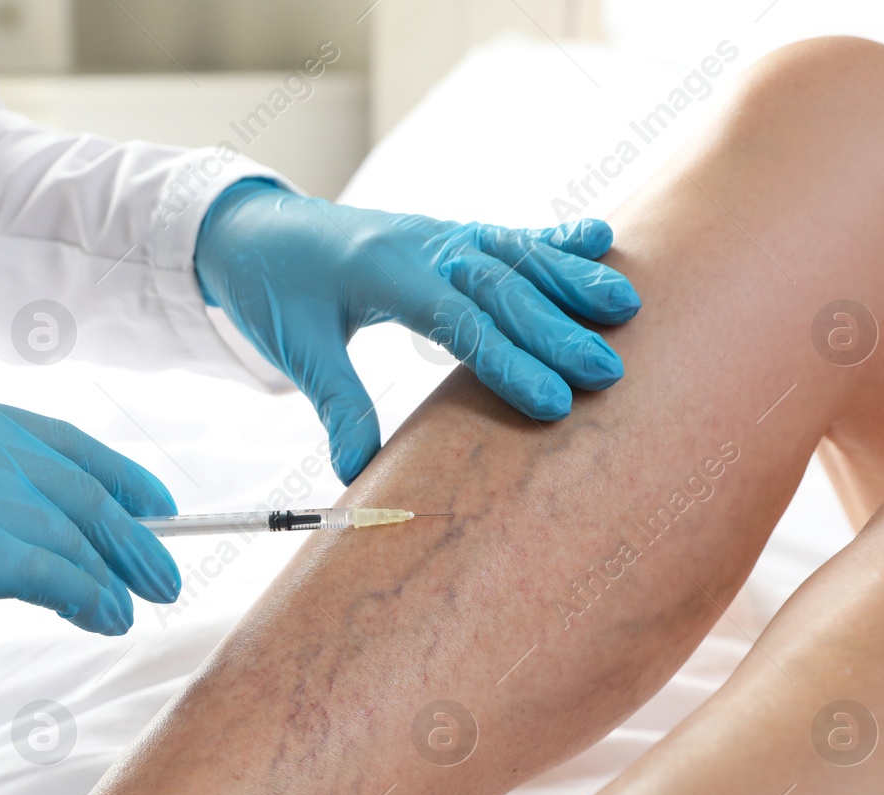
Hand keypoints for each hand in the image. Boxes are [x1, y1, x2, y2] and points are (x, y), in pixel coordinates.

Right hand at [0, 388, 180, 634]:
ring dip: (124, 571)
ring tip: (148, 600)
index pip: (62, 441)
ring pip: (82, 531)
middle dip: (136, 531)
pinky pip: (62, 573)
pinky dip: (96, 598)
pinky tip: (111, 618)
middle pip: (86, 486)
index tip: (152, 502)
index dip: (118, 474)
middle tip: (167, 566)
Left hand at [193, 179, 641, 482]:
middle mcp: (423, 243)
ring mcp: (442, 233)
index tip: (552, 404)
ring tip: (626, 309)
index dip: (506, 362)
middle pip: (500, 286)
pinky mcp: (453, 233)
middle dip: (556, 329)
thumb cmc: (277, 291)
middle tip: (608, 373)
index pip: (456, 320)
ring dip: (572, 278)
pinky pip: (511, 233)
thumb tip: (356, 475)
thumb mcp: (297, 348)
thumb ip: (335, 403)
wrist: (257, 230)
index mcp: (382, 272)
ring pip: (516, 252)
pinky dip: (556, 238)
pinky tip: (604, 238)